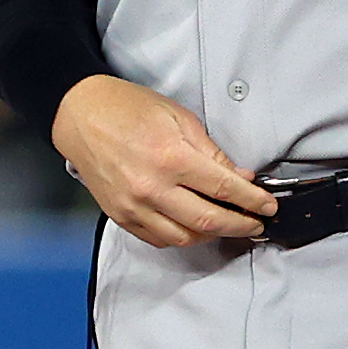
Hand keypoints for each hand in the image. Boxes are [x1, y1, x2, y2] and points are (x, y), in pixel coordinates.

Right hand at [53, 75, 278, 248]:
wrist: (80, 115)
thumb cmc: (126, 109)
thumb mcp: (179, 117)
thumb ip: (211, 152)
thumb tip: (238, 177)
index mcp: (171, 157)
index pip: (224, 188)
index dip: (253, 201)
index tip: (267, 206)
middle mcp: (152, 187)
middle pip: (209, 220)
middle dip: (240, 225)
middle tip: (255, 223)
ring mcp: (134, 206)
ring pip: (184, 238)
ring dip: (211, 234)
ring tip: (225, 224)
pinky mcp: (121, 215)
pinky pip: (159, 239)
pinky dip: (182, 237)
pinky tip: (193, 225)